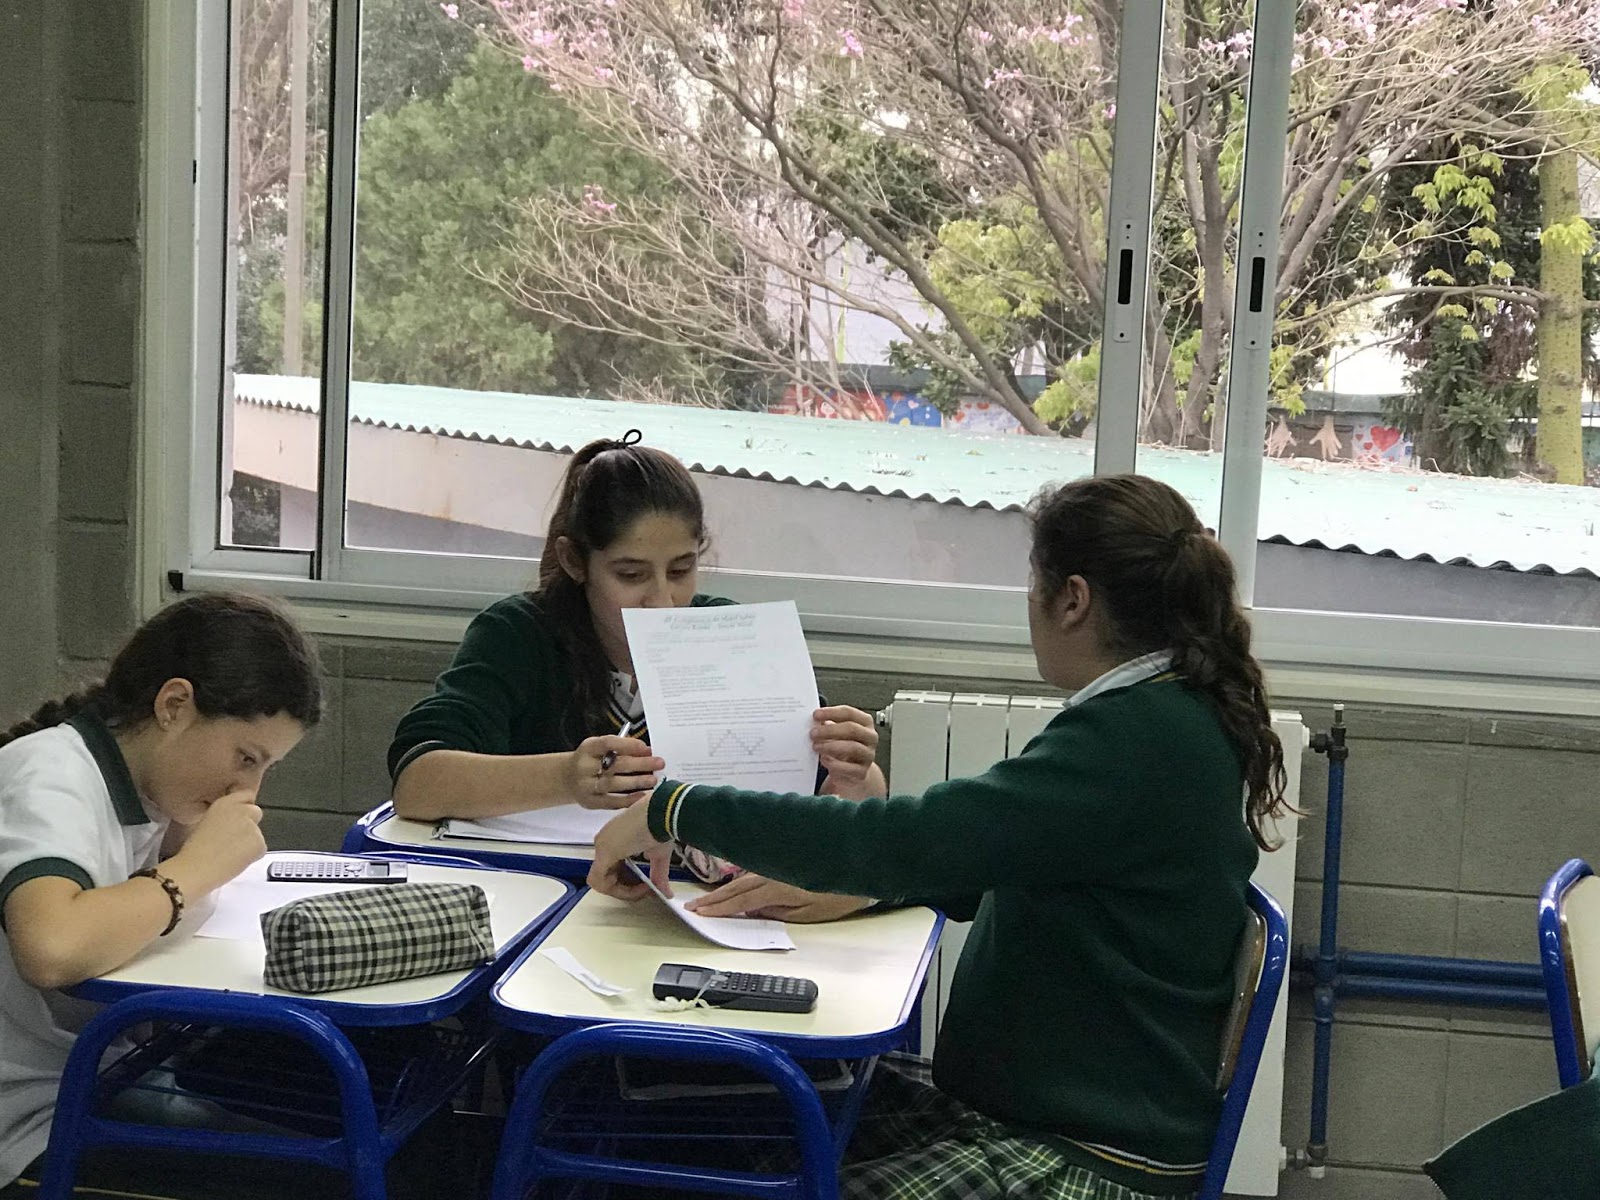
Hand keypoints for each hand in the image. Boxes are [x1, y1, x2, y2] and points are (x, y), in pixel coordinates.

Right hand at [166, 791, 265, 894]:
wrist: (195, 869)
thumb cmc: (194, 851)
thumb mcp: (207, 823)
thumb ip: (224, 818)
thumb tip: (234, 823)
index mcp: (224, 803)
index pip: (246, 795)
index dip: (244, 808)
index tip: (238, 819)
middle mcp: (241, 810)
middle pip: (256, 812)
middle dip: (249, 824)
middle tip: (234, 840)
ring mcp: (252, 826)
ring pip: (258, 834)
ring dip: (249, 843)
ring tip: (229, 854)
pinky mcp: (259, 842)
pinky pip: (260, 849)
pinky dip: (252, 856)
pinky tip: (235, 861)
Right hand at [570, 736, 662, 809]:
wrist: (567, 778)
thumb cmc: (591, 760)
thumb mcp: (599, 748)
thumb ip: (620, 747)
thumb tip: (646, 751)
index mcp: (588, 748)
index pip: (608, 743)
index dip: (628, 745)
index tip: (646, 747)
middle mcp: (584, 766)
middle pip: (615, 765)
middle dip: (640, 763)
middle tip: (659, 763)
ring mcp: (585, 786)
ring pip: (614, 784)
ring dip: (636, 782)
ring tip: (653, 780)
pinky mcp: (589, 802)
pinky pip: (611, 802)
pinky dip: (628, 800)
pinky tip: (642, 796)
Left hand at [588, 799, 672, 899]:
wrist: (663, 811)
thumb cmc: (662, 825)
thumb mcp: (659, 854)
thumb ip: (657, 875)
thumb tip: (667, 894)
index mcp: (615, 839)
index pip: (614, 868)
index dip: (629, 882)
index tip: (648, 885)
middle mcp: (604, 842)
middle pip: (607, 876)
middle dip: (627, 888)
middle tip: (647, 890)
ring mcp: (601, 847)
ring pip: (601, 882)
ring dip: (624, 891)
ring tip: (645, 888)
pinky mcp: (603, 853)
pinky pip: (599, 882)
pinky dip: (618, 891)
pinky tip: (638, 887)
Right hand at [685, 874, 871, 922]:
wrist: (861, 864)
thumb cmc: (840, 895)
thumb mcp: (811, 914)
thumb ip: (779, 913)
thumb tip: (754, 912)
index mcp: (778, 887)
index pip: (741, 900)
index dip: (719, 909)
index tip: (700, 913)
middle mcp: (774, 872)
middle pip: (737, 887)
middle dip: (714, 898)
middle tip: (693, 906)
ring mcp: (779, 865)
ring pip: (744, 877)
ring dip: (725, 889)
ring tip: (706, 899)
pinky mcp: (785, 862)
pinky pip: (756, 871)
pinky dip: (741, 879)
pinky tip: (734, 884)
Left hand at [812, 706, 883, 797]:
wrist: (851, 771)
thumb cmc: (843, 746)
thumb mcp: (837, 733)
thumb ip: (827, 725)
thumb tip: (814, 721)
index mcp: (864, 722)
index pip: (849, 713)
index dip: (831, 713)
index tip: (816, 715)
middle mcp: (869, 737)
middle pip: (852, 729)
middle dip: (830, 730)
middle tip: (813, 733)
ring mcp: (868, 755)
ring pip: (853, 748)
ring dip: (831, 746)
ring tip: (816, 746)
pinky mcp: (862, 772)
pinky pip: (850, 768)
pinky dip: (835, 764)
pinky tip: (824, 759)